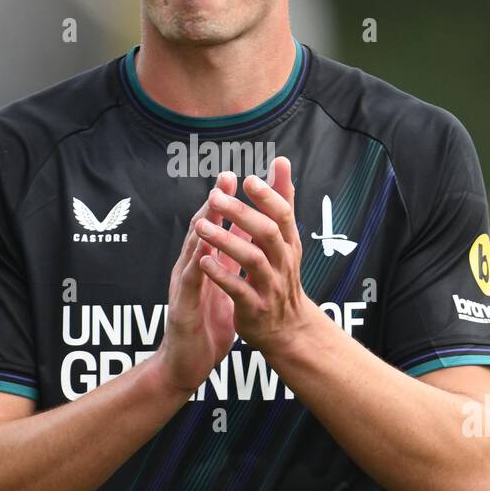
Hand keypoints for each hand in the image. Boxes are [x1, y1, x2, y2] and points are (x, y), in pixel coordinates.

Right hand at [158, 171, 241, 393]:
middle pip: (202, 230)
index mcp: (205, 266)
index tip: (241, 178)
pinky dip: (196, 263)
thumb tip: (245, 237)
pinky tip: (203, 249)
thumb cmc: (205, 326)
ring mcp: (184, 287)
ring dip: (203, 225)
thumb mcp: (224, 288)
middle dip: (215, 204)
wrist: (186, 365)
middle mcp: (191, 270)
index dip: (228, 204)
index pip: (217, 229)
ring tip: (214, 203)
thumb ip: (230, 263)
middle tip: (226, 178)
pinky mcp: (182, 307)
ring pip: (192, 250)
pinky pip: (189, 282)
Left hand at [193, 156, 318, 355]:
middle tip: (216, 196)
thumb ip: (281, 200)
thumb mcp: (284, 239)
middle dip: (241, 214)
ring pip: (252, 261)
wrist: (286, 329)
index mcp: (288, 243)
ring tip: (202, 227)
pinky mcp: (255, 308)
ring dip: (226, 242)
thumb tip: (281, 161)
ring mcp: (270, 287)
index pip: (282, 215)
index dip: (268, 197)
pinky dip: (222, 275)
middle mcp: (283, 263)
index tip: (248, 179)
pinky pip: (239, 291)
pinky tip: (203, 262)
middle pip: (267, 233)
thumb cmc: (280, 275)